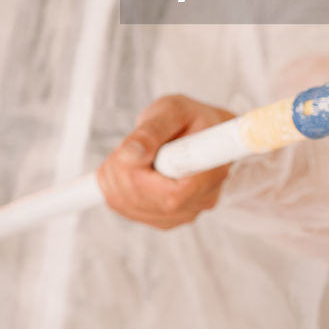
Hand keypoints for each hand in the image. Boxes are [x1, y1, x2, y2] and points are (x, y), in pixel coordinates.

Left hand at [97, 94, 232, 229]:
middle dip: (123, 170)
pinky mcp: (165, 218)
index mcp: (212, 170)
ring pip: (130, 206)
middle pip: (147, 201)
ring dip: (117, 177)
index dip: (141, 177)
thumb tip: (130, 154)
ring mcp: (184, 213)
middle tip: (127, 145)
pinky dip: (116, 185)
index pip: (173, 196)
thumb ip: (153, 130)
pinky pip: (125, 208)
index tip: (127, 153)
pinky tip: (129, 167)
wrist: (199, 131)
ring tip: (130, 151)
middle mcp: (202, 200)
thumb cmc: (190, 118)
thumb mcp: (173, 109)